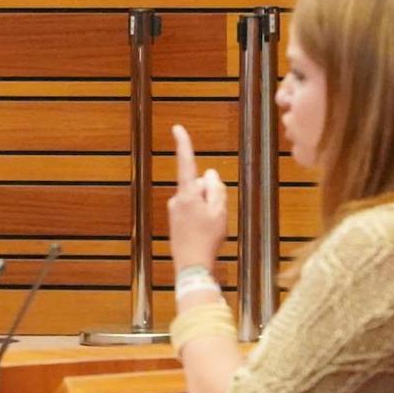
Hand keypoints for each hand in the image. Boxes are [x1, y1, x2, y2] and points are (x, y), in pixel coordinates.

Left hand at [167, 124, 226, 271]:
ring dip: (207, 207)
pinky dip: (201, 215)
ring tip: (209, 228)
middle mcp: (176, 199)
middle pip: (199, 185)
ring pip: (197, 198)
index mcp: (186, 194)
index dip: (183, 144)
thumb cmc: (207, 238)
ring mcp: (174, 209)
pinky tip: (203, 232)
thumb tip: (210, 173)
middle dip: (210, 193)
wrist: (191, 264)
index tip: (177, 128)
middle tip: (215, 216)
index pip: (186, 163)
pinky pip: (193, 209)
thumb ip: (216, 189)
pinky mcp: (174, 219)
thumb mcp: (219, 212)